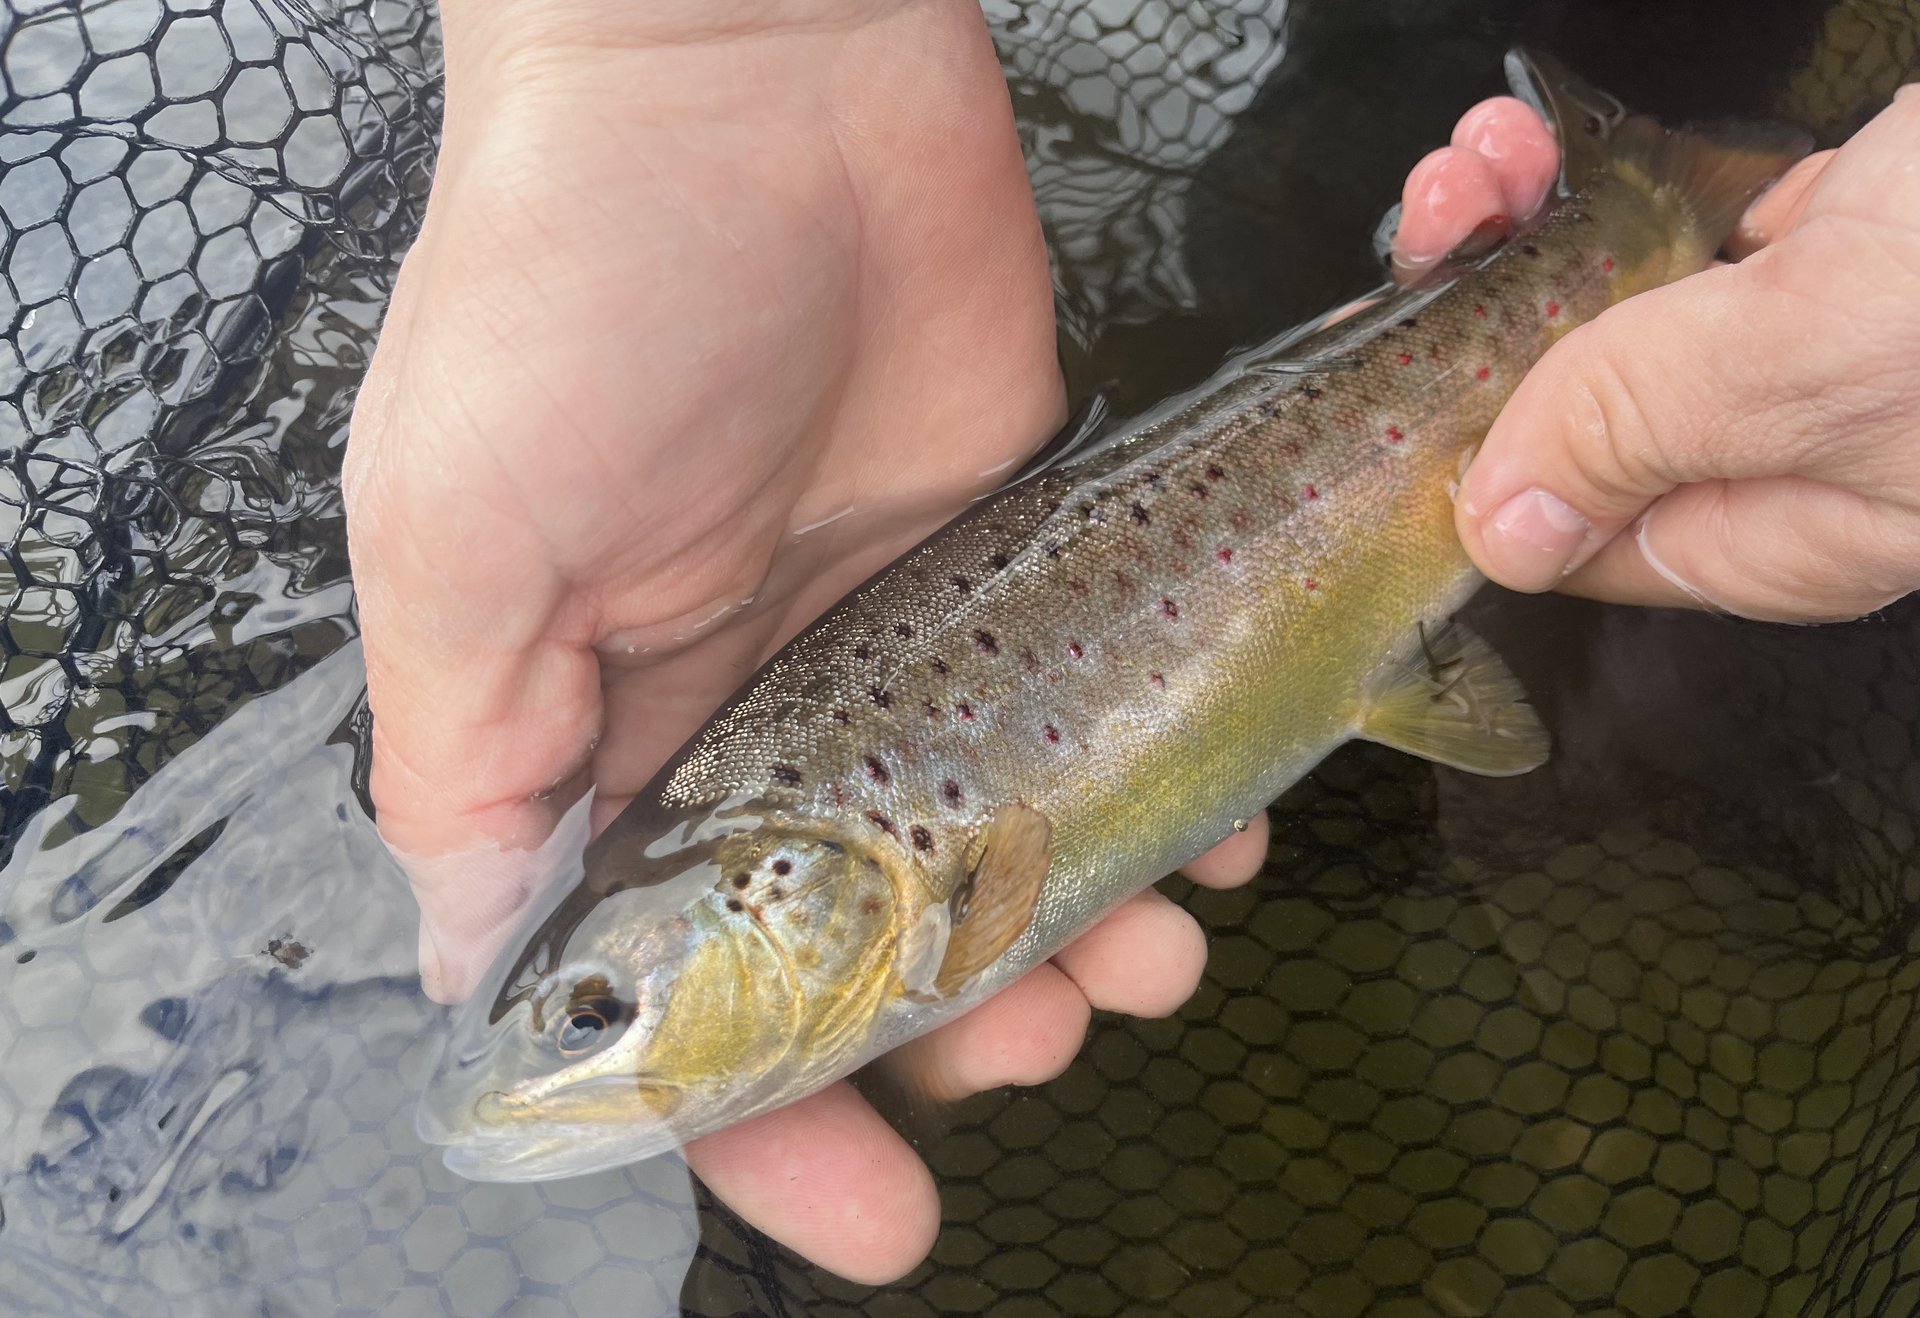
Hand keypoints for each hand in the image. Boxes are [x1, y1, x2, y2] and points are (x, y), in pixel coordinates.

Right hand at [344, 0, 1266, 1281]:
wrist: (749, 69)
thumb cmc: (577, 289)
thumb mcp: (464, 539)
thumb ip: (475, 764)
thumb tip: (473, 968)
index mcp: (618, 730)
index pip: (689, 986)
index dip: (767, 1115)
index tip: (872, 1220)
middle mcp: (760, 701)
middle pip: (870, 940)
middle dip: (959, 1028)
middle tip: (1041, 1049)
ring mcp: (900, 629)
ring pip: (1008, 845)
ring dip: (1084, 931)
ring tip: (1155, 959)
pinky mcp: (1019, 544)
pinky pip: (1103, 709)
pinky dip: (1168, 792)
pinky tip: (1222, 838)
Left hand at [1394, 87, 1919, 620]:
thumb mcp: (1805, 363)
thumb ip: (1644, 434)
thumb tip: (1508, 528)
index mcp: (1783, 528)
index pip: (1575, 533)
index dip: (1474, 454)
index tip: (1401, 366)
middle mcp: (1799, 452)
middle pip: (1588, 407)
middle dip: (1493, 304)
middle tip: (1442, 219)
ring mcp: (1829, 344)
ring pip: (1636, 306)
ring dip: (1542, 225)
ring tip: (1491, 160)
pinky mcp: (1860, 242)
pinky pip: (1704, 231)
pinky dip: (1633, 185)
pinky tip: (1577, 148)